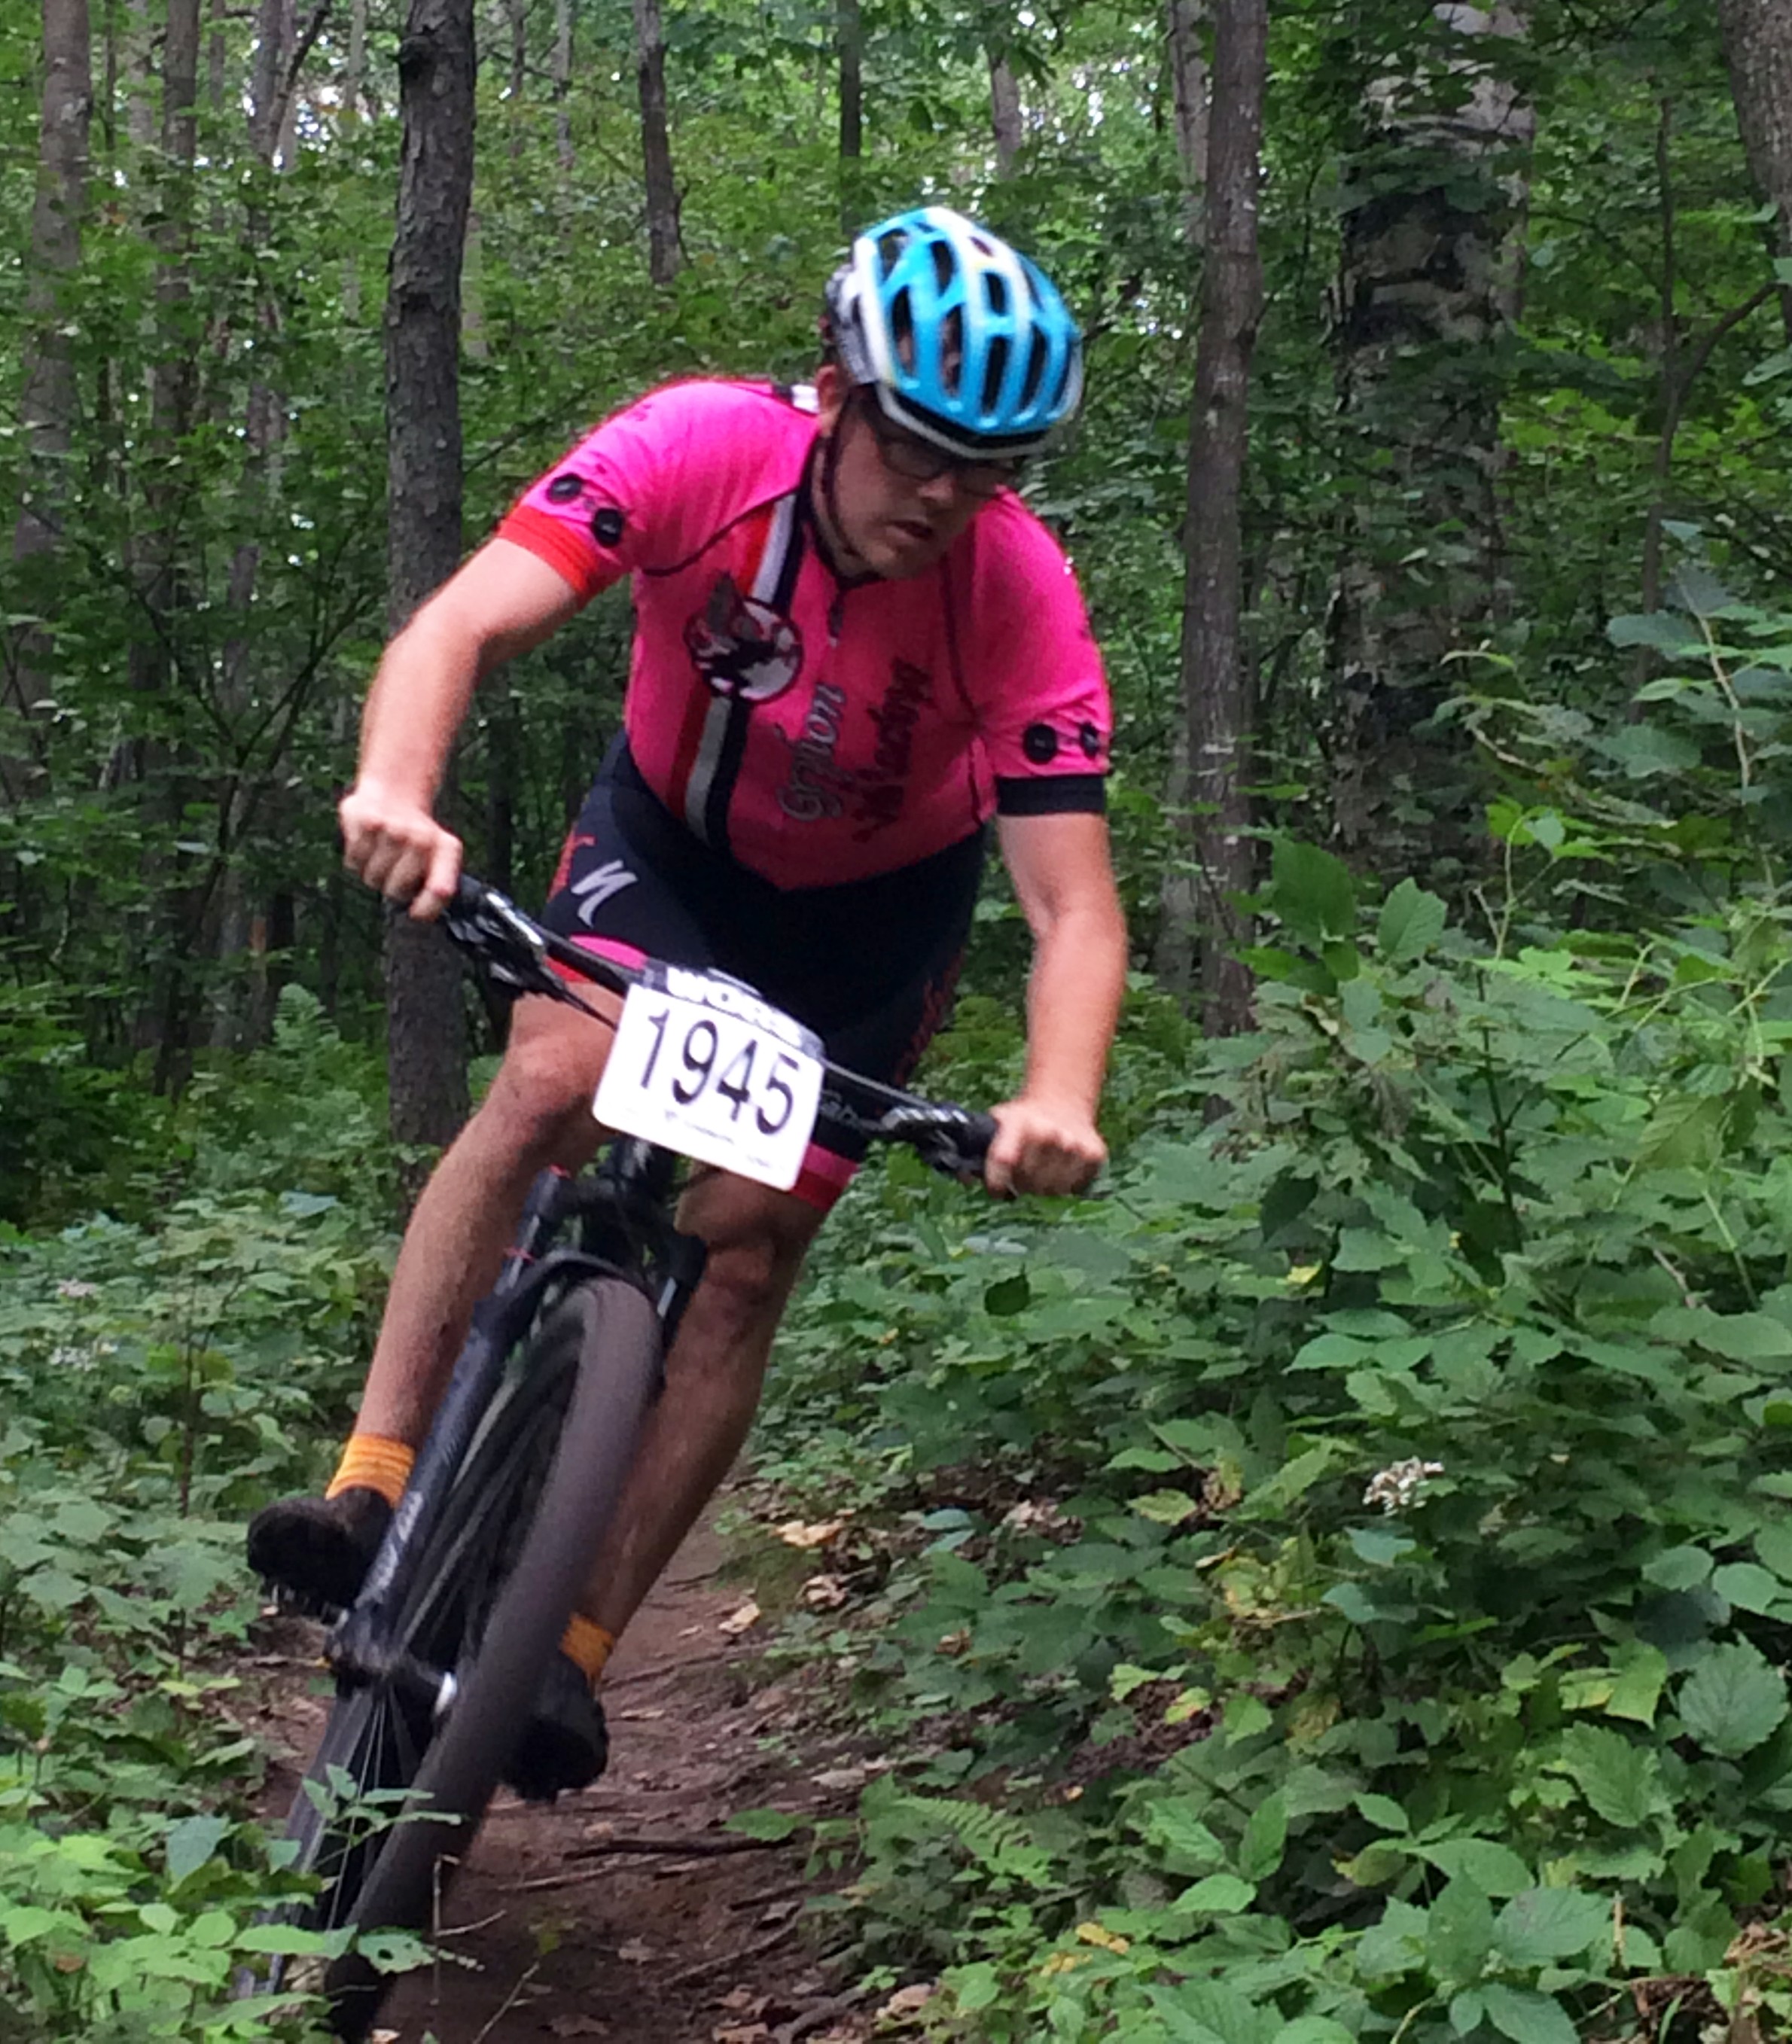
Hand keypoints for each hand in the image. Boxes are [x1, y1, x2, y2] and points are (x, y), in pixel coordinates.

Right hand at [339, 781, 462, 920]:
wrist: (395, 789)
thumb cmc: (415, 834)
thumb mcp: (437, 853)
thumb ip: (437, 883)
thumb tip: (424, 915)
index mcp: (446, 849)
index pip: (440, 890)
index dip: (427, 909)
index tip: (416, 913)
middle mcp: (422, 838)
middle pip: (397, 890)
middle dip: (392, 888)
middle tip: (394, 870)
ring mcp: (394, 829)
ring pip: (373, 877)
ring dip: (372, 872)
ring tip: (381, 853)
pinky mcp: (367, 822)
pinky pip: (355, 861)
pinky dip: (357, 858)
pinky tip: (368, 843)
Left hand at [984, 1095, 1105, 1198]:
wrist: (1062, 1103)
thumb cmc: (1023, 1121)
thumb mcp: (998, 1124)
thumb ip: (977, 1150)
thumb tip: (965, 1179)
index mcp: (1019, 1123)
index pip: (1003, 1160)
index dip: (996, 1182)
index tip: (996, 1191)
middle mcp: (1048, 1132)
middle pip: (1028, 1182)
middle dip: (1020, 1185)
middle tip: (1021, 1175)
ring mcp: (1073, 1144)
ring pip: (1052, 1190)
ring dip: (1043, 1187)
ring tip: (1040, 1171)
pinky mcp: (1094, 1154)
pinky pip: (1075, 1188)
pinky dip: (1066, 1186)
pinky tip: (1060, 1168)